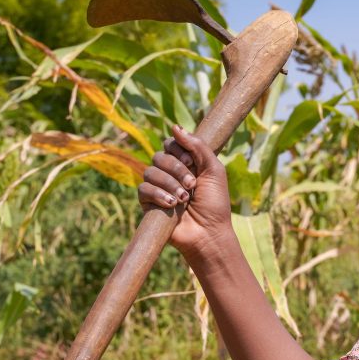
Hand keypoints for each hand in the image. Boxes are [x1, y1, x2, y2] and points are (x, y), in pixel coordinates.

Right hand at [139, 124, 232, 261]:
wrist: (209, 233)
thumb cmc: (215, 204)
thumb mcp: (214, 170)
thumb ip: (197, 146)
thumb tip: (175, 126)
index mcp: (186, 163)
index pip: (170, 144)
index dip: (178, 149)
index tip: (191, 162)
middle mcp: (170, 174)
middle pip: (159, 156)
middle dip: (176, 169)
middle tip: (191, 184)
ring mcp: (158, 188)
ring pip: (150, 172)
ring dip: (169, 183)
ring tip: (184, 199)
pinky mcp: (148, 204)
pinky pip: (143, 189)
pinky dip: (157, 194)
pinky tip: (171, 204)